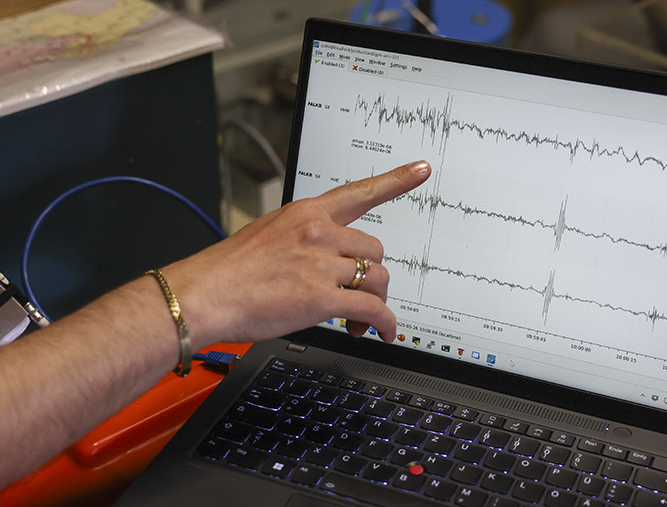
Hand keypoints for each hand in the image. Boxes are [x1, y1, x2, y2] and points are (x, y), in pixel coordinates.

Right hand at [165, 160, 431, 347]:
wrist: (201, 296)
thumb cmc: (228, 272)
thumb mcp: (269, 235)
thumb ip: (305, 239)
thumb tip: (329, 259)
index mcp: (306, 213)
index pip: (360, 192)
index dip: (397, 180)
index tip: (422, 169)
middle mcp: (318, 232)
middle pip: (375, 249)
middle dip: (371, 276)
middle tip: (358, 297)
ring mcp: (321, 264)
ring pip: (377, 279)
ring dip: (375, 302)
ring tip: (358, 319)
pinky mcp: (322, 298)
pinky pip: (372, 309)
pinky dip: (384, 324)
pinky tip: (378, 332)